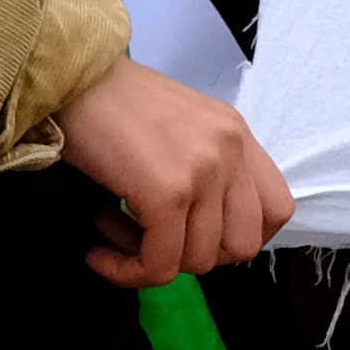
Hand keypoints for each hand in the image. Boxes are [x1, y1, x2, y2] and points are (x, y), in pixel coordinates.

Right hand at [59, 57, 294, 284]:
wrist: (72, 78)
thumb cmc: (114, 103)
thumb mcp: (182, 127)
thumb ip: (206, 168)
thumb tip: (200, 231)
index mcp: (239, 135)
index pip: (277, 211)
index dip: (238, 238)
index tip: (194, 237)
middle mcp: (231, 152)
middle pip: (241, 247)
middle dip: (192, 256)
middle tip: (149, 238)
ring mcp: (204, 172)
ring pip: (197, 262)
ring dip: (149, 259)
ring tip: (112, 226)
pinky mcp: (167, 193)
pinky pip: (159, 264)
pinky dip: (126, 271)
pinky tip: (99, 251)